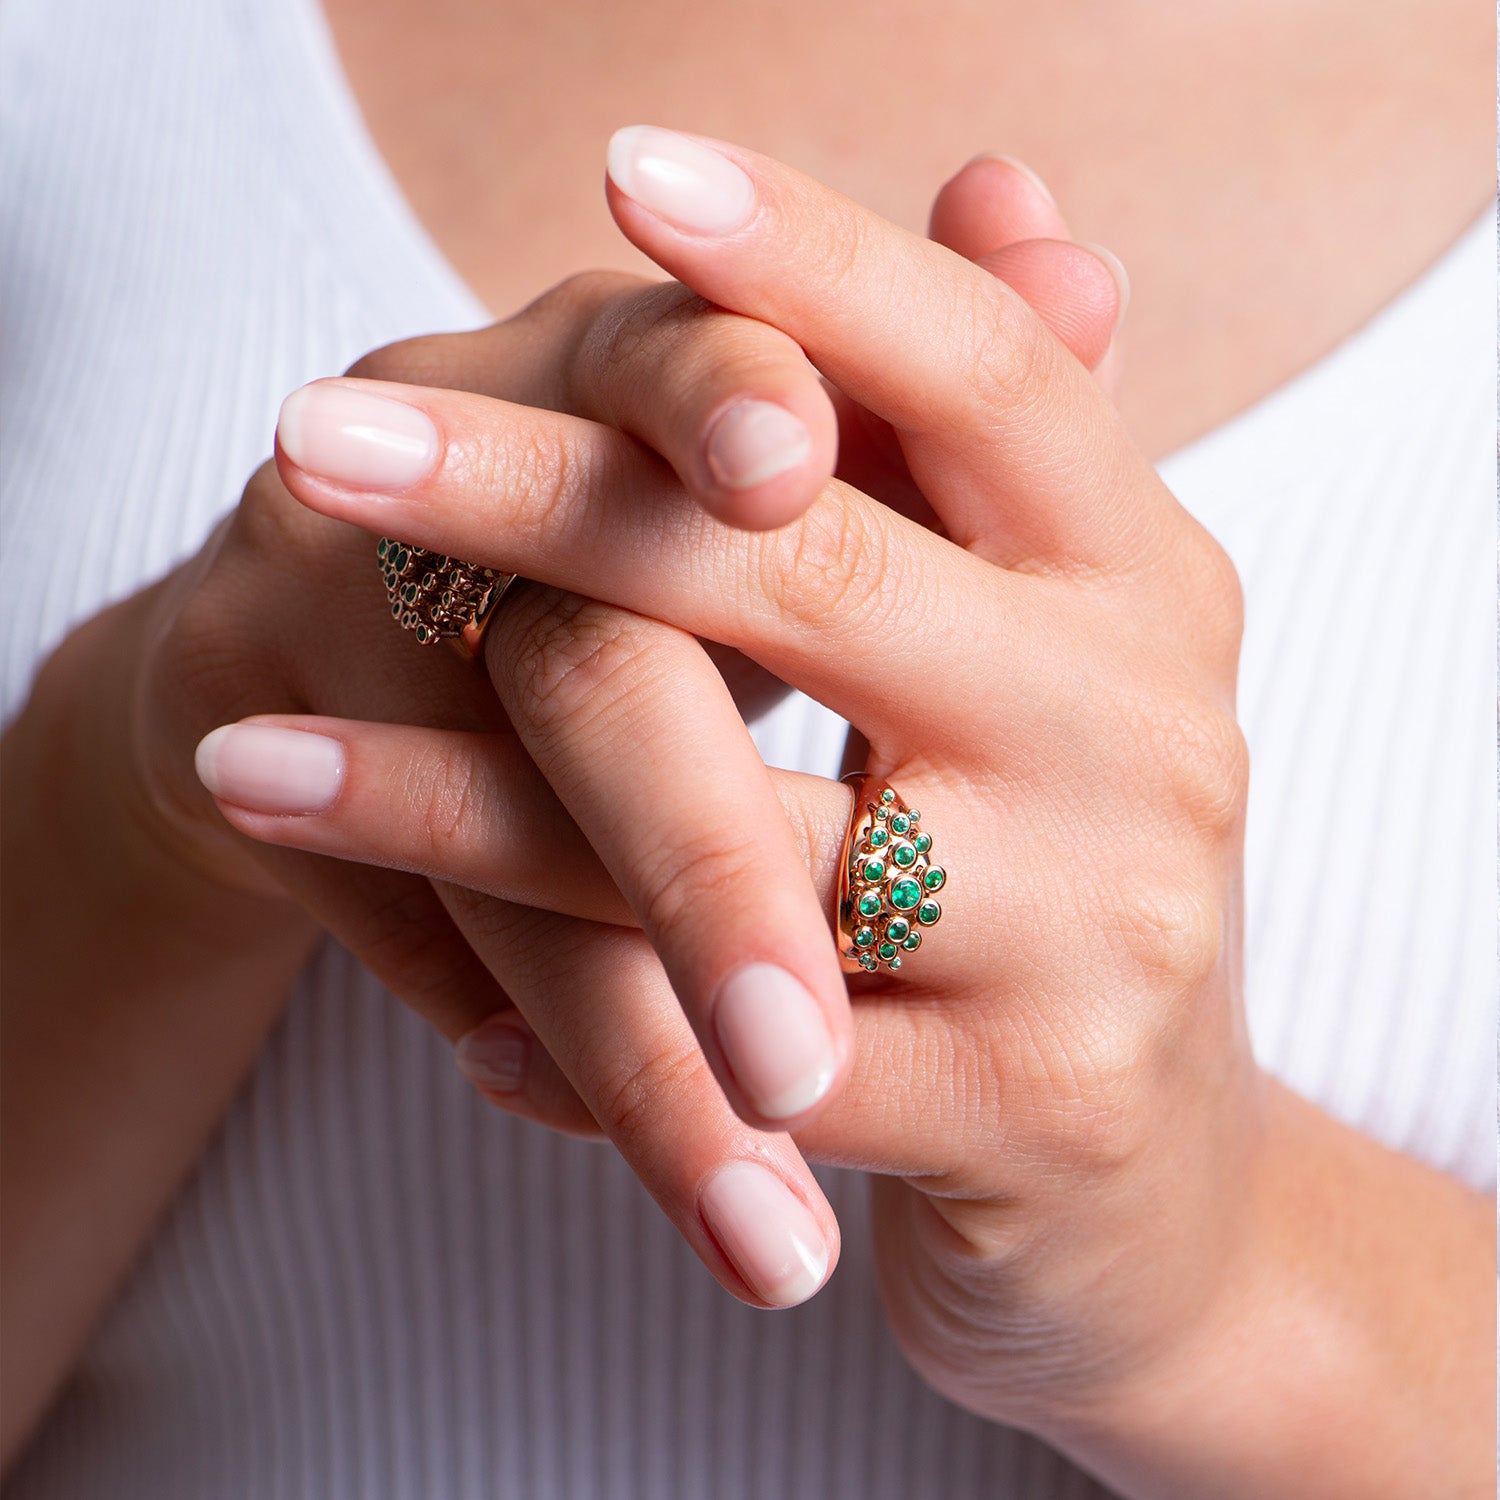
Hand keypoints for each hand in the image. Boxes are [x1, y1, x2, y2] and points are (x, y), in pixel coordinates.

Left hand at [228, 125, 1249, 1438]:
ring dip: (455, 811)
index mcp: (1150, 582)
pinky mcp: (1031, 1108)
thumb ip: (1000, 433)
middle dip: (534, 496)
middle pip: (810, 569)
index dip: (811, 264)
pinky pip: (745, 1066)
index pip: (985, 369)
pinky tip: (453, 1027)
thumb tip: (997, 181)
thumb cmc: (1057, 874)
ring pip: (730, 840)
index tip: (629, 174)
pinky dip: (572, 1039)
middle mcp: (1148, 733)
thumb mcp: (1059, 642)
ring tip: (251, 766)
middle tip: (310, 438)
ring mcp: (1099, 928)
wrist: (1155, 1181)